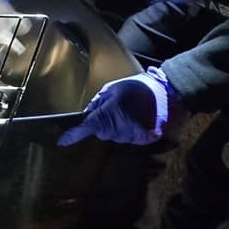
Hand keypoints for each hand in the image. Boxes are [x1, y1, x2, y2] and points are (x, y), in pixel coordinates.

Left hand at [57, 67, 178, 146]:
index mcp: (108, 115)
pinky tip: (138, 118)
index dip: (73, 135)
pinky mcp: (144, 140)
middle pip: (101, 132)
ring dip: (117, 126)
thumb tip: (88, 113)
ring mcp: (132, 136)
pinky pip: (129, 137)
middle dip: (102, 122)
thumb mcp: (112, 88)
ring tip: (130, 111)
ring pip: (115, 135)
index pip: (86, 128)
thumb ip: (97, 102)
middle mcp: (118, 129)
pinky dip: (130, 129)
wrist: (168, 92)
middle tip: (114, 108)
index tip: (61, 141)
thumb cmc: (138, 87)